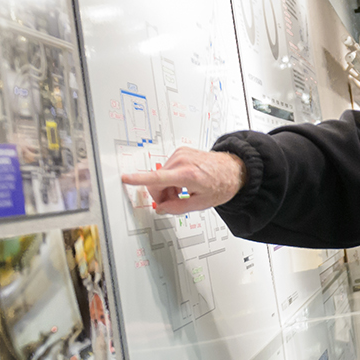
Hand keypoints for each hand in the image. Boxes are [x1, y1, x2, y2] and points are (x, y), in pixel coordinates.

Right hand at [120, 147, 245, 213]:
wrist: (234, 169)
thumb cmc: (222, 184)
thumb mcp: (202, 203)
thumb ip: (178, 208)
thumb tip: (161, 208)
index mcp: (188, 174)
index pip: (157, 178)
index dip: (139, 179)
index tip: (126, 178)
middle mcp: (182, 161)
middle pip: (156, 181)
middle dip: (161, 195)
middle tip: (174, 202)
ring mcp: (181, 154)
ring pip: (160, 176)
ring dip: (167, 187)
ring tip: (183, 192)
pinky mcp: (181, 151)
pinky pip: (167, 168)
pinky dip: (171, 178)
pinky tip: (184, 183)